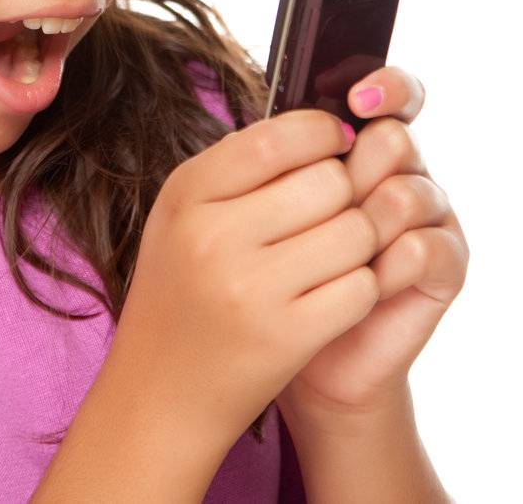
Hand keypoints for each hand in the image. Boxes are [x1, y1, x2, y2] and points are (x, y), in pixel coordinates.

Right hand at [104, 104, 378, 452]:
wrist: (159, 395)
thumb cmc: (182, 294)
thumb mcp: (182, 218)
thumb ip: (240, 169)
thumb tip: (323, 127)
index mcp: (186, 196)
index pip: (278, 137)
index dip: (322, 133)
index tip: (335, 145)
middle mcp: (213, 237)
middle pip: (329, 181)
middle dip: (345, 193)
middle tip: (331, 213)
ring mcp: (250, 290)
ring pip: (356, 231)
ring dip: (360, 241)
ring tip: (335, 255)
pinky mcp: (288, 338)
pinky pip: (362, 286)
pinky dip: (361, 288)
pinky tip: (335, 295)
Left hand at [280, 67, 468, 418]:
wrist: (296, 355)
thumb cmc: (270, 275)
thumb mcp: (262, 208)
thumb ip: (283, 160)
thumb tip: (285, 113)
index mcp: (367, 147)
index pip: (396, 93)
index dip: (387, 88)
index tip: (357, 99)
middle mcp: (406, 173)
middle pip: (394, 140)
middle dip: (350, 175)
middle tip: (319, 213)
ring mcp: (432, 218)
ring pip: (405, 193)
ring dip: (360, 229)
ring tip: (325, 262)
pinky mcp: (447, 265)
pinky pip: (420, 248)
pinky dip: (383, 268)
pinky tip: (358, 286)